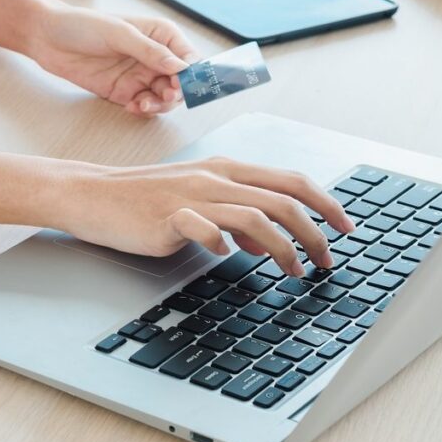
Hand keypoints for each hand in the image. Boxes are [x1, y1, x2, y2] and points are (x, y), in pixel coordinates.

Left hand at [28, 5, 197, 116]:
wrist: (47, 38)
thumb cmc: (82, 25)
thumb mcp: (119, 34)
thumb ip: (150, 51)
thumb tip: (180, 67)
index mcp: (160, 35)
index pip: (188, 57)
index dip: (192, 73)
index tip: (184, 84)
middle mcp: (153, 56)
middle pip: (179, 82)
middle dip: (175, 92)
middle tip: (165, 96)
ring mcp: (139, 75)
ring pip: (163, 97)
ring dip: (159, 104)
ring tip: (143, 103)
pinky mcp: (123, 91)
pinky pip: (143, 105)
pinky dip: (142, 109)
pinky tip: (132, 106)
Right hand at [61, 157, 355, 275]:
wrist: (95, 194)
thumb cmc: (146, 199)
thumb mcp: (198, 201)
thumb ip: (234, 217)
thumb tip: (263, 245)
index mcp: (227, 170)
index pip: (291, 180)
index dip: (326, 203)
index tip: (345, 228)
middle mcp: (216, 178)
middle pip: (283, 199)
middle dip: (315, 233)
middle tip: (327, 260)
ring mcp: (193, 195)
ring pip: (255, 215)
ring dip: (283, 247)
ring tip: (294, 271)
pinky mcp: (168, 216)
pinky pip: (205, 228)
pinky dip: (223, 243)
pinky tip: (227, 257)